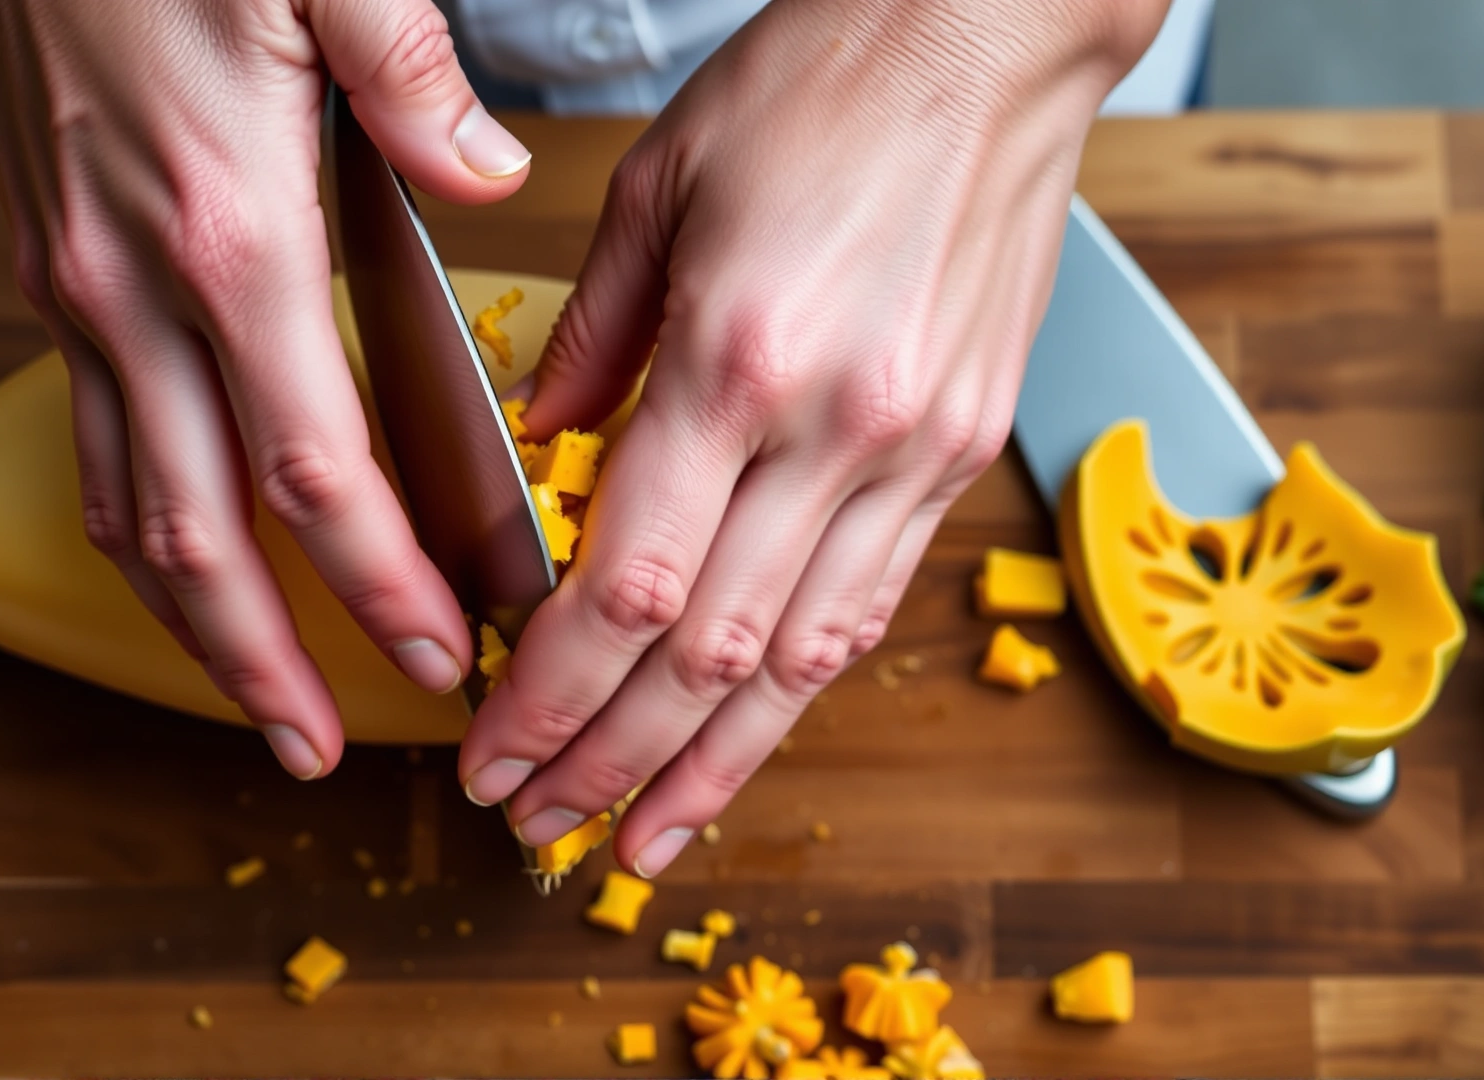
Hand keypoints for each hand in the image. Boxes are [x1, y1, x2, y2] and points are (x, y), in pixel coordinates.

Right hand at [0, 0, 535, 777]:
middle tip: (320, 750)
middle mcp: (140, 294)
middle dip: (266, 662)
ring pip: (129, 507)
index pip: (314, 468)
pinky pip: (97, 442)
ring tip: (253, 701)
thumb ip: (413, 83)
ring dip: (191, 624)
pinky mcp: (56, 275)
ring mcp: (82, 295)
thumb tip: (492, 178)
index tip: (437, 649)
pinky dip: (142, 530)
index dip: (376, 581)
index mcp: (231, 239)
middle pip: (201, 535)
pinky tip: (187, 562)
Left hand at [459, 0, 1165, 872]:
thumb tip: (544, 448)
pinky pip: (874, 602)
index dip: (551, 694)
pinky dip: (802, 687)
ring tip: (643, 840)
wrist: (990, 32)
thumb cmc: (820, 78)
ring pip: (800, 660)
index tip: (493, 751)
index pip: (624, 587)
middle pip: (704, 654)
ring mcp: (912, 450)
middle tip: (538, 826)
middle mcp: (835, 430)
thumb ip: (590, 337)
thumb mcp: (657, 181)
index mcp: (738, 359)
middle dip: (608, 759)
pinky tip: (752, 740)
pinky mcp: (960, 449)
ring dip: (713, 765)